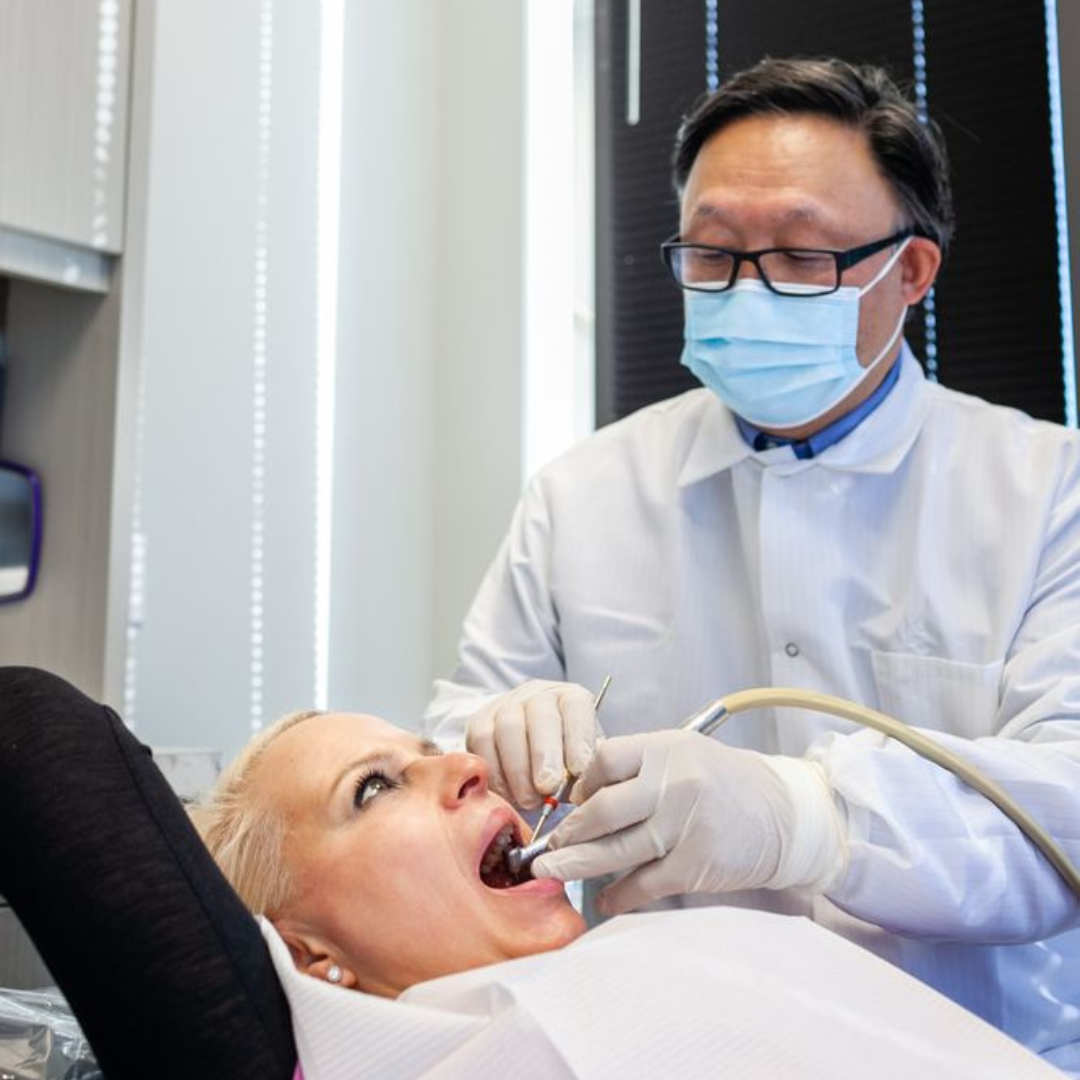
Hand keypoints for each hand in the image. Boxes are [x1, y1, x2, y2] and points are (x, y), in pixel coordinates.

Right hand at [464, 680, 598, 808]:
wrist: (531, 758)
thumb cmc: (564, 763)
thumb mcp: (584, 763)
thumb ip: (588, 770)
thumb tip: (586, 785)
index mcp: (570, 698)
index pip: (576, 706)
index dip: (578, 737)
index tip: (579, 770)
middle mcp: (538, 695)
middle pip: (540, 715)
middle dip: (543, 755)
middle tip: (548, 788)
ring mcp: (506, 704)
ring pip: (508, 728)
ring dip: (518, 770)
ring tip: (529, 800)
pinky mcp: (479, 721)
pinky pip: (482, 742)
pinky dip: (495, 773)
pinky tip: (509, 794)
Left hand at [531, 730, 845, 913]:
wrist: (781, 815)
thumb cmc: (721, 782)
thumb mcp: (682, 754)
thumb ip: (637, 767)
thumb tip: (580, 792)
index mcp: (666, 749)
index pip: (604, 761)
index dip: (581, 785)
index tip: (571, 802)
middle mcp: (673, 785)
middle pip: (603, 811)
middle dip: (568, 832)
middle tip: (549, 847)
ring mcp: (684, 827)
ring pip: (616, 851)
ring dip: (578, 865)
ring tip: (551, 872)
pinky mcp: (694, 865)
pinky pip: (644, 884)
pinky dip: (618, 896)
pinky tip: (602, 899)